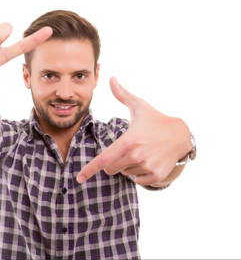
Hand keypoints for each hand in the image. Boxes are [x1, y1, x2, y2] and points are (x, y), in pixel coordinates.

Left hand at [76, 77, 191, 185]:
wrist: (181, 134)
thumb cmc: (155, 120)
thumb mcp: (139, 106)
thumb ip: (122, 95)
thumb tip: (111, 78)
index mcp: (128, 141)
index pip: (103, 159)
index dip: (89, 169)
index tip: (79, 178)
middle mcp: (136, 156)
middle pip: (110, 169)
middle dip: (112, 162)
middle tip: (126, 150)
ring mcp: (147, 167)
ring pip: (124, 174)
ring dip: (127, 166)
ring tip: (141, 153)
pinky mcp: (156, 175)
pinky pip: (137, 181)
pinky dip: (138, 174)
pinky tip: (148, 161)